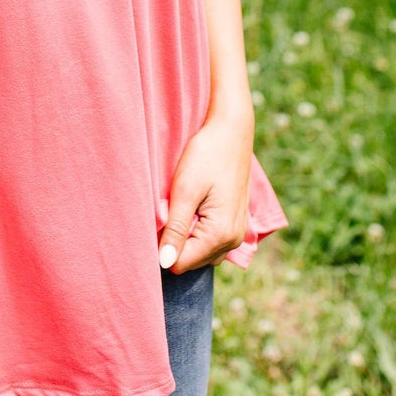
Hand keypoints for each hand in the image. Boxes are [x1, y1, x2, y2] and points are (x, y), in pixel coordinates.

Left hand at [158, 114, 253, 272]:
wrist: (232, 131)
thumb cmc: (206, 156)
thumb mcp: (184, 190)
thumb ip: (175, 229)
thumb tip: (165, 263)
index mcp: (220, 235)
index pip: (179, 263)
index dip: (162, 246)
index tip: (159, 219)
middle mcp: (232, 240)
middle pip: (190, 261)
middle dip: (174, 241)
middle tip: (171, 207)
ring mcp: (236, 233)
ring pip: (199, 252)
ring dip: (185, 235)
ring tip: (183, 205)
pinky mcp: (235, 224)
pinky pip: (209, 241)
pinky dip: (197, 230)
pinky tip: (194, 205)